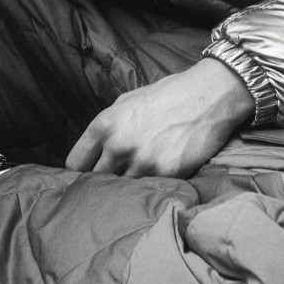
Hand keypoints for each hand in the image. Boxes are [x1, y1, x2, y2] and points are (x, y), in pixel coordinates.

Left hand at [65, 56, 254, 178]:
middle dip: (104, 180)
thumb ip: (108, 127)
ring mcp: (142, 161)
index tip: (88, 174)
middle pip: (97, 180)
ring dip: (131, 184)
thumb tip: (95, 151)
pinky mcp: (166, 173)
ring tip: (143, 173)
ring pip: (124, 188)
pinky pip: (151, 188)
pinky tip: (162, 171)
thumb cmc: (167, 95)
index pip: (75, 163)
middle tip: (115, 179)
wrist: (207, 95)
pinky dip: (154, 184)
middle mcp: (119, 145)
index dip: (80, 170)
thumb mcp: (127, 101)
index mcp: (104, 125)